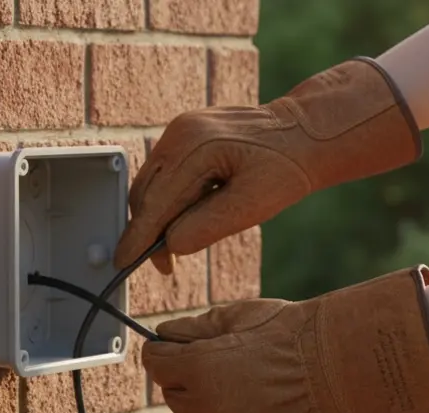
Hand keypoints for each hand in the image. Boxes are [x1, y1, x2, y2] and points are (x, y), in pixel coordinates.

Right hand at [114, 57, 422, 274]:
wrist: (306, 133)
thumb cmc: (288, 166)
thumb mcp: (254, 205)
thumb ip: (208, 226)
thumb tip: (171, 245)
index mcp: (196, 146)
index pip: (156, 202)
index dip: (138, 237)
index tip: (122, 263)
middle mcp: (180, 132)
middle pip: (145, 193)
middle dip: (147, 232)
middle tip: (165, 266)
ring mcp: (180, 130)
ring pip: (151, 184)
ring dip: (158, 217)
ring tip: (181, 243)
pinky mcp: (185, 134)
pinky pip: (164, 174)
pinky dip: (169, 199)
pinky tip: (190, 215)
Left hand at [142, 266, 428, 412]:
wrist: (332, 363)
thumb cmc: (284, 332)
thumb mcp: (232, 316)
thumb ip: (190, 328)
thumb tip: (161, 334)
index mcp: (197, 368)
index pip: (154, 363)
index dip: (163, 352)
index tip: (172, 348)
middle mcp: (207, 405)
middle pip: (173, 394)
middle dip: (185, 377)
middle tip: (217, 361)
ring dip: (210, 403)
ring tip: (245, 382)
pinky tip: (259, 403)